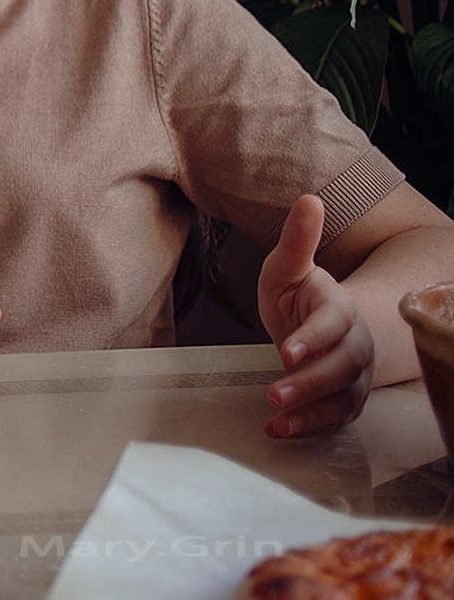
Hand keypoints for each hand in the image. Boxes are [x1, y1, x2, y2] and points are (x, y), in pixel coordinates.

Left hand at [258, 194, 374, 437]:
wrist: (319, 323)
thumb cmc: (300, 293)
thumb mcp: (289, 266)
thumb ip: (297, 239)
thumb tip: (309, 199)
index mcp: (339, 307)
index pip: (333, 323)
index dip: (314, 337)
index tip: (288, 350)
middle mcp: (353, 344)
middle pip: (340, 367)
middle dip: (309, 382)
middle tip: (275, 393)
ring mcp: (353, 375)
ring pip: (340, 397)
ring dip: (309, 410)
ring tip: (276, 418)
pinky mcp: (345, 399)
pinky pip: (333, 418)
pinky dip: (308, 426)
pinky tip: (278, 430)